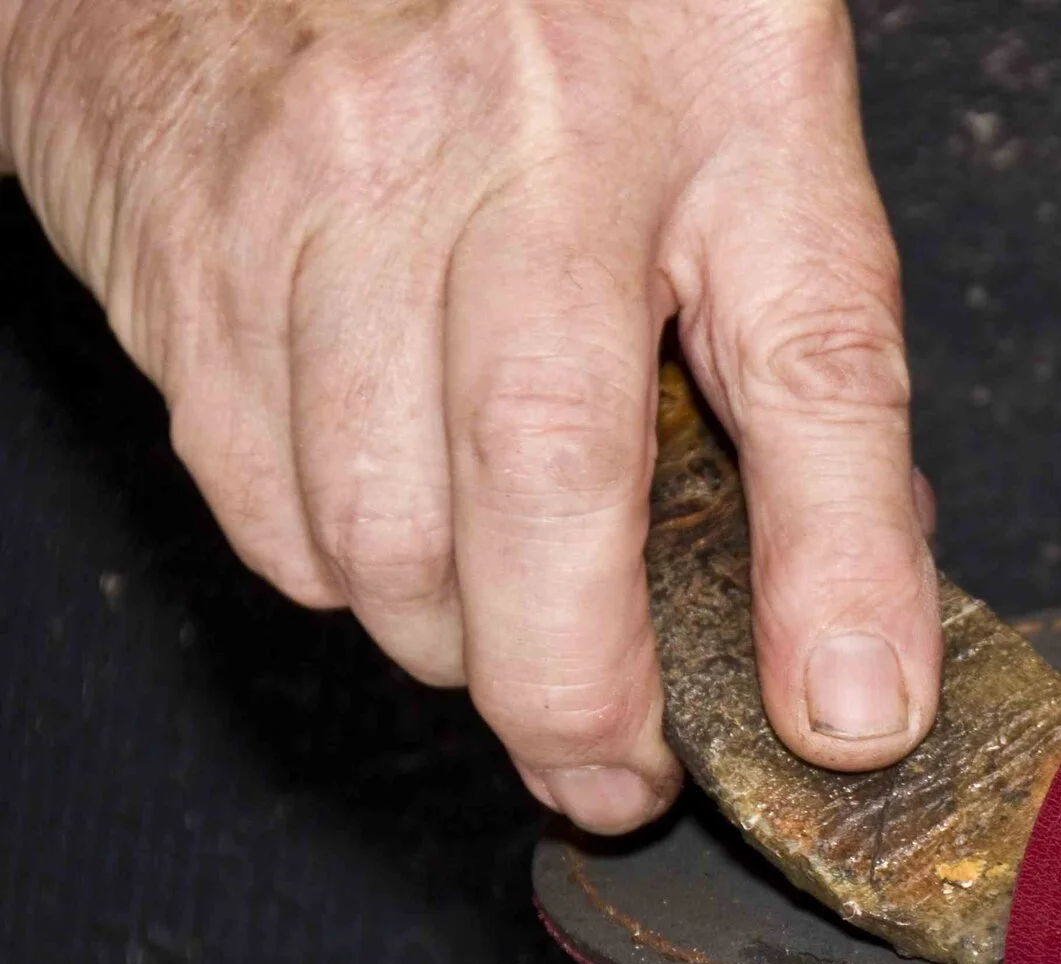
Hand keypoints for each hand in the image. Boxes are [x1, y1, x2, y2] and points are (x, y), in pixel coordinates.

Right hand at [0, 0, 939, 829]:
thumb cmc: (571, 7)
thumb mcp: (752, 122)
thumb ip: (810, 347)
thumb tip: (849, 609)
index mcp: (704, 96)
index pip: (809, 365)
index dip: (835, 575)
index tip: (846, 722)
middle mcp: (502, 139)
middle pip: (544, 489)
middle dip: (582, 691)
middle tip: (620, 767)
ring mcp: (319, 188)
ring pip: (377, 530)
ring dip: (456, 645)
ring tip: (511, 645)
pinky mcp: (187, 240)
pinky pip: (255, 489)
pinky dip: (336, 569)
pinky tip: (396, 537)